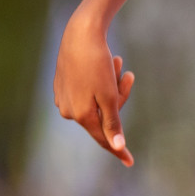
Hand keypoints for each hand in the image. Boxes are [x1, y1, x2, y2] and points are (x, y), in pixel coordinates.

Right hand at [53, 13, 135, 166]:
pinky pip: (89, 91)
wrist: (80, 33)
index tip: (131, 162)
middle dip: (120, 96)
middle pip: (105, 115)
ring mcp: (64, 98)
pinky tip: (107, 61)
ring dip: (113, 84)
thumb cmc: (97, 63)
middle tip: (127, 74)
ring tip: (117, 61)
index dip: (119, 149)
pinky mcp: (63, 85)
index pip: (104, 139)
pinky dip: (101, 80)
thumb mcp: (109, 95)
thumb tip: (117, 146)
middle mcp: (69, 111)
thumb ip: (112, 122)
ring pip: (99, 100)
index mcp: (81, 116)